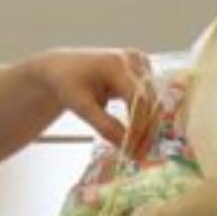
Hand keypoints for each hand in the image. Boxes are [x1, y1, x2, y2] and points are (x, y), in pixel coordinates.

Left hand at [34, 48, 155, 149]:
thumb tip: (128, 148)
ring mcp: (139, 63)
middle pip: (150, 100)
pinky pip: (151, 97)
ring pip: (154, 100)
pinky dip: (146, 116)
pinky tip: (138, 134)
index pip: (138, 99)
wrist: (62, 69)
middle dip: (145, 130)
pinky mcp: (141, 70)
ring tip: (138, 150)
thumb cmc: (67, 85)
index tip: (133, 150)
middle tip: (137, 155)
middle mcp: (132, 60)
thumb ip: (105, 126)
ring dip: (148, 126)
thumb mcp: (81, 107)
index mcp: (116, 64)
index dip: (139, 126)